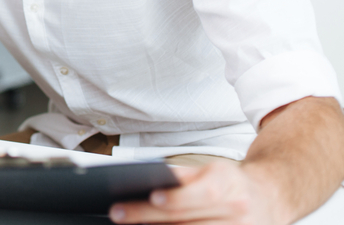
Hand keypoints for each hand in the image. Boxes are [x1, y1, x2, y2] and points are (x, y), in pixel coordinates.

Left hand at [109, 162, 283, 224]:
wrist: (269, 198)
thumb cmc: (232, 183)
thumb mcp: (210, 169)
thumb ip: (181, 176)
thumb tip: (146, 178)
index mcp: (229, 186)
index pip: (201, 193)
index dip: (176, 198)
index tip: (152, 196)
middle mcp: (237, 212)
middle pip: (188, 219)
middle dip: (149, 217)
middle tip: (120, 214)